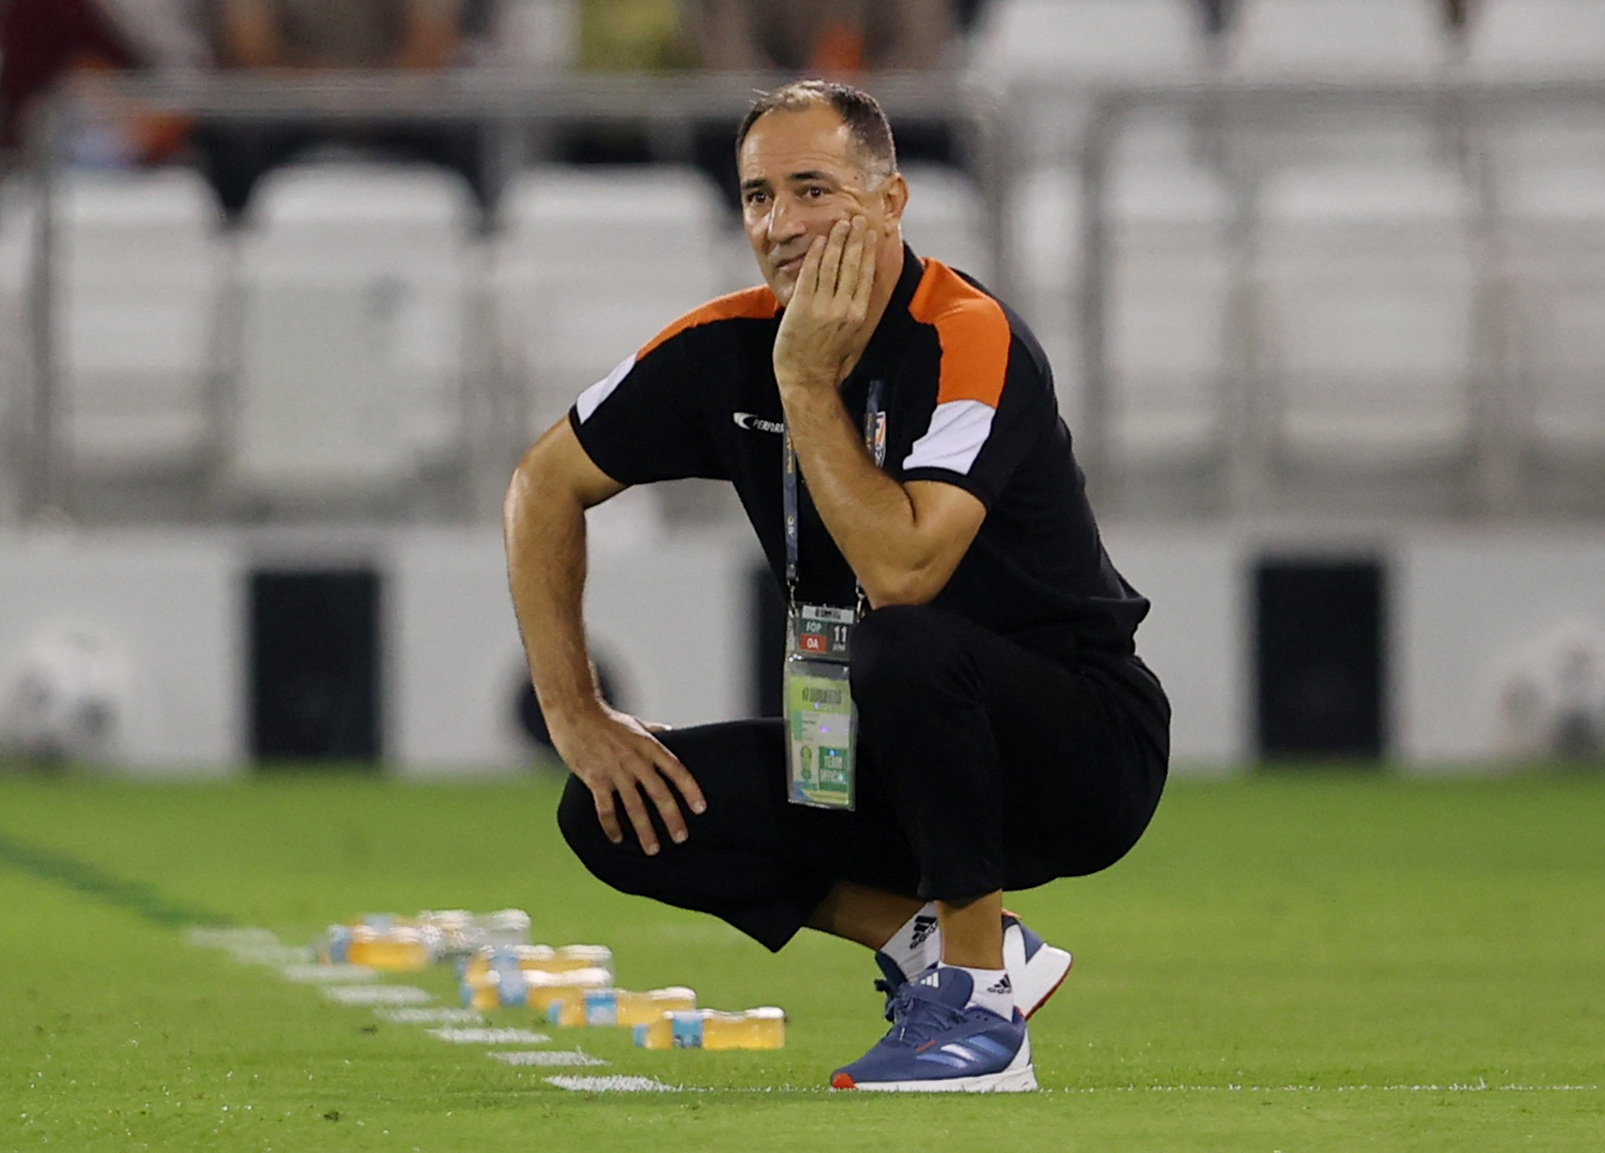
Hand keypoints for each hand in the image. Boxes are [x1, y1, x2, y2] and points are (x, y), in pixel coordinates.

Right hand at [551, 704, 704, 854]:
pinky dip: (612, 826)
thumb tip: (672, 733)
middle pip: (659, 793)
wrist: (574, 712)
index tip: (701, 809)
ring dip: (645, 831)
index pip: (676, 770)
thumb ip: (654, 731)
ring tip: (653, 849)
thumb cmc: (606, 719)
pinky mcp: (595, 779)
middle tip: (681, 838)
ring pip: (634, 806)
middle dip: (672, 818)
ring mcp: (615, 770)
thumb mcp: (635, 723)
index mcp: (649, 745)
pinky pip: (606, 809)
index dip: (690, 789)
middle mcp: (635, 759)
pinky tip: (618, 838)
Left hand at [773, 216, 877, 392]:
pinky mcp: (802, 306)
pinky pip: (810, 274)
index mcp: (859, 314)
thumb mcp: (852, 336)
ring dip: (836, 241)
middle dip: (855, 239)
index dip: (868, 251)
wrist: (807, 378)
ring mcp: (823, 306)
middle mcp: (844, 308)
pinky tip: (819, 241)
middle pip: (852, 265)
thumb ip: (856, 311)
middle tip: (857, 219)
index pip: (866, 275)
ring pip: (832, 265)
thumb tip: (863, 289)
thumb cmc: (828, 359)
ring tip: (840, 223)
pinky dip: (815, 255)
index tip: (870, 234)